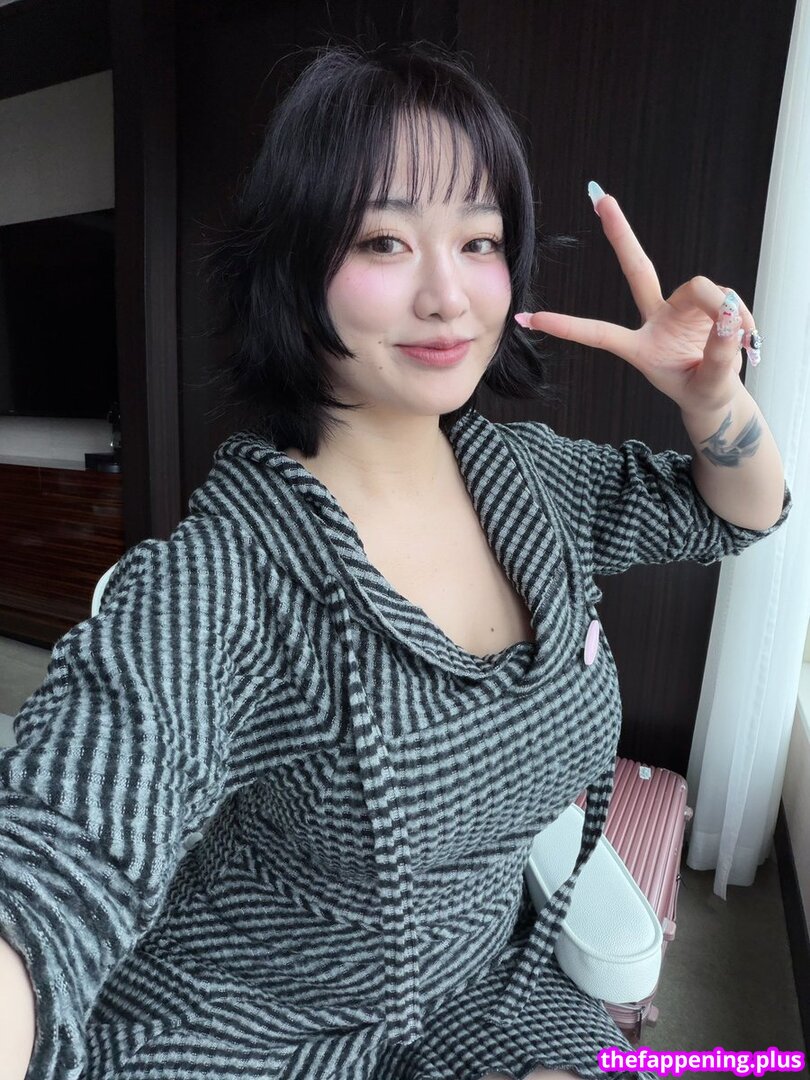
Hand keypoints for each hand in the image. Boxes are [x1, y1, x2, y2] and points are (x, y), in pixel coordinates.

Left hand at [517, 189, 757, 416]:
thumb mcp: (710, 385)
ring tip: (743, 338)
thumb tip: (729, 314)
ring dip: (726, 308)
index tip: (529, 317)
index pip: (599, 334)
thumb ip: (719, 354)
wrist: (719, 397)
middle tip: (601, 198)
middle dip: (621, 235)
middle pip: (638, 270)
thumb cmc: (703, 393)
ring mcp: (678, 310)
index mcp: (640, 348)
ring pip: (702, 288)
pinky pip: (727, 298)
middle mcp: (655, 321)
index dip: (567, 326)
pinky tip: (747, 336)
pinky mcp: (704, 305)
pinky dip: (741, 316)